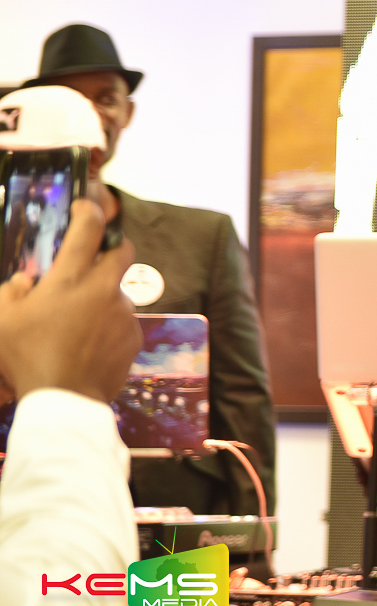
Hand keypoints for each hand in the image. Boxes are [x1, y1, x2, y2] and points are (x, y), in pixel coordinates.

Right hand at [0, 200, 138, 403]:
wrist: (64, 399)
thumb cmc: (28, 357)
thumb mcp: (3, 321)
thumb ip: (12, 292)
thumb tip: (25, 281)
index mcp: (69, 279)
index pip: (87, 229)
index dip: (89, 210)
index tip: (86, 206)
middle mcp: (103, 289)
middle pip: (123, 251)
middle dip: (113, 247)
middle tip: (95, 258)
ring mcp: (123, 312)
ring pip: (118, 292)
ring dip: (102, 298)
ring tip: (78, 324)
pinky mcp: (135, 335)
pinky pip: (122, 321)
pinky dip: (108, 325)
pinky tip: (90, 344)